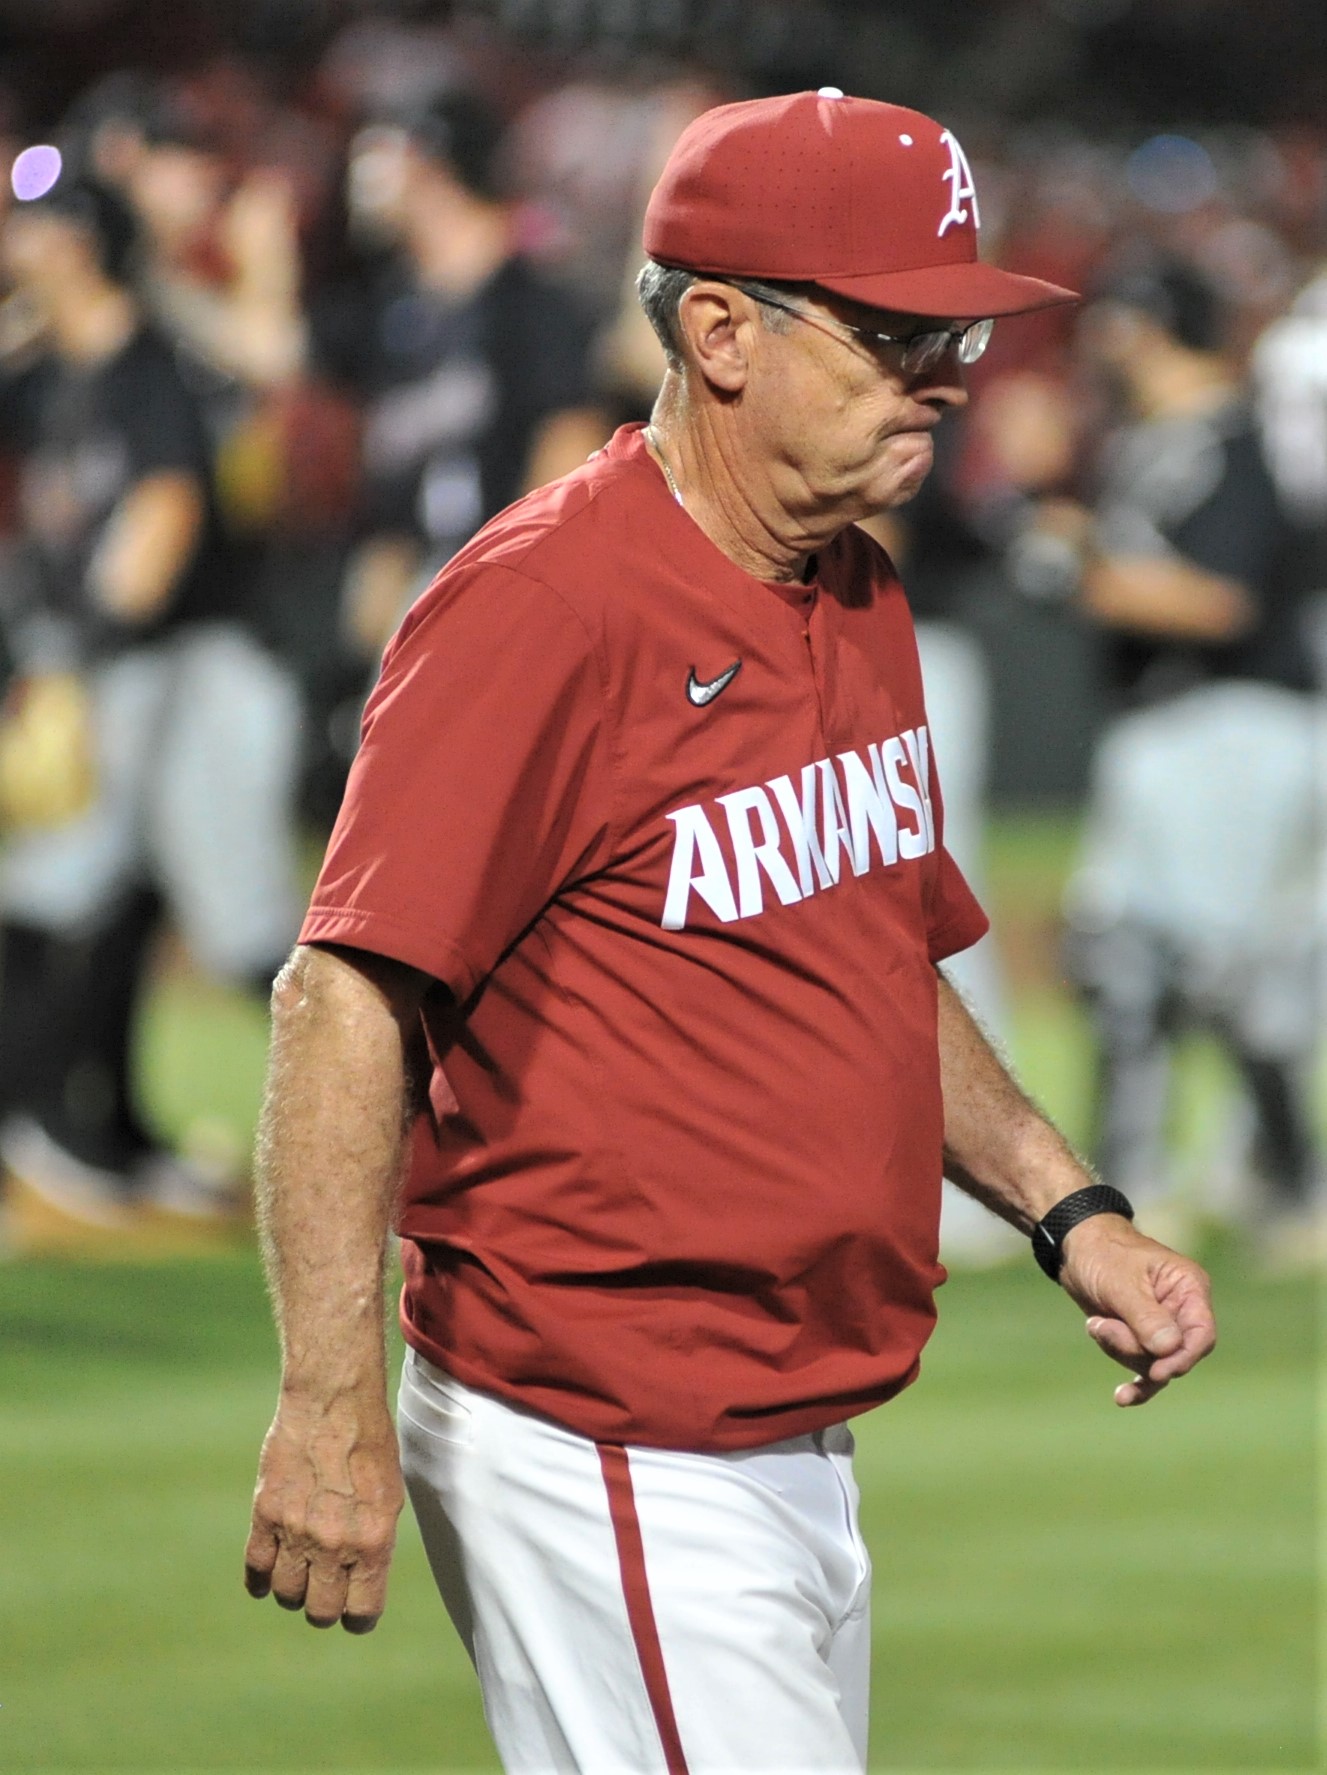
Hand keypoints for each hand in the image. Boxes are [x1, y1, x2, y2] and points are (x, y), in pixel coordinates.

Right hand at [244, 1390, 404, 1630]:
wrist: (333, 1402)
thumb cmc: (370, 1444)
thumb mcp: (389, 1497)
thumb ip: (374, 1541)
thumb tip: (361, 1578)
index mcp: (373, 1542)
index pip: (362, 1611)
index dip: (358, 1617)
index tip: (354, 1611)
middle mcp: (335, 1544)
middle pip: (320, 1612)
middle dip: (325, 1608)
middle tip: (326, 1592)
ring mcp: (296, 1532)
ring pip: (287, 1594)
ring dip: (293, 1590)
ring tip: (301, 1572)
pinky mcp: (265, 1515)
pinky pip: (256, 1568)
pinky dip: (260, 1578)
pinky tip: (268, 1574)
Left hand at [1058, 1215, 1215, 1406]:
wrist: (1075, 1249)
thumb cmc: (1102, 1255)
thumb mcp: (1121, 1284)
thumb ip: (1146, 1317)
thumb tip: (1170, 1351)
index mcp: (1189, 1288)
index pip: (1202, 1335)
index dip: (1183, 1358)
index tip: (1157, 1372)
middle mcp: (1182, 1310)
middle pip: (1173, 1354)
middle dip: (1135, 1348)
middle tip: (1102, 1326)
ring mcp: (1163, 1326)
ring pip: (1152, 1362)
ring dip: (1119, 1349)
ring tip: (1095, 1324)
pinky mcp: (1143, 1337)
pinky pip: (1144, 1367)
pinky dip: (1132, 1379)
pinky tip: (1123, 1397)